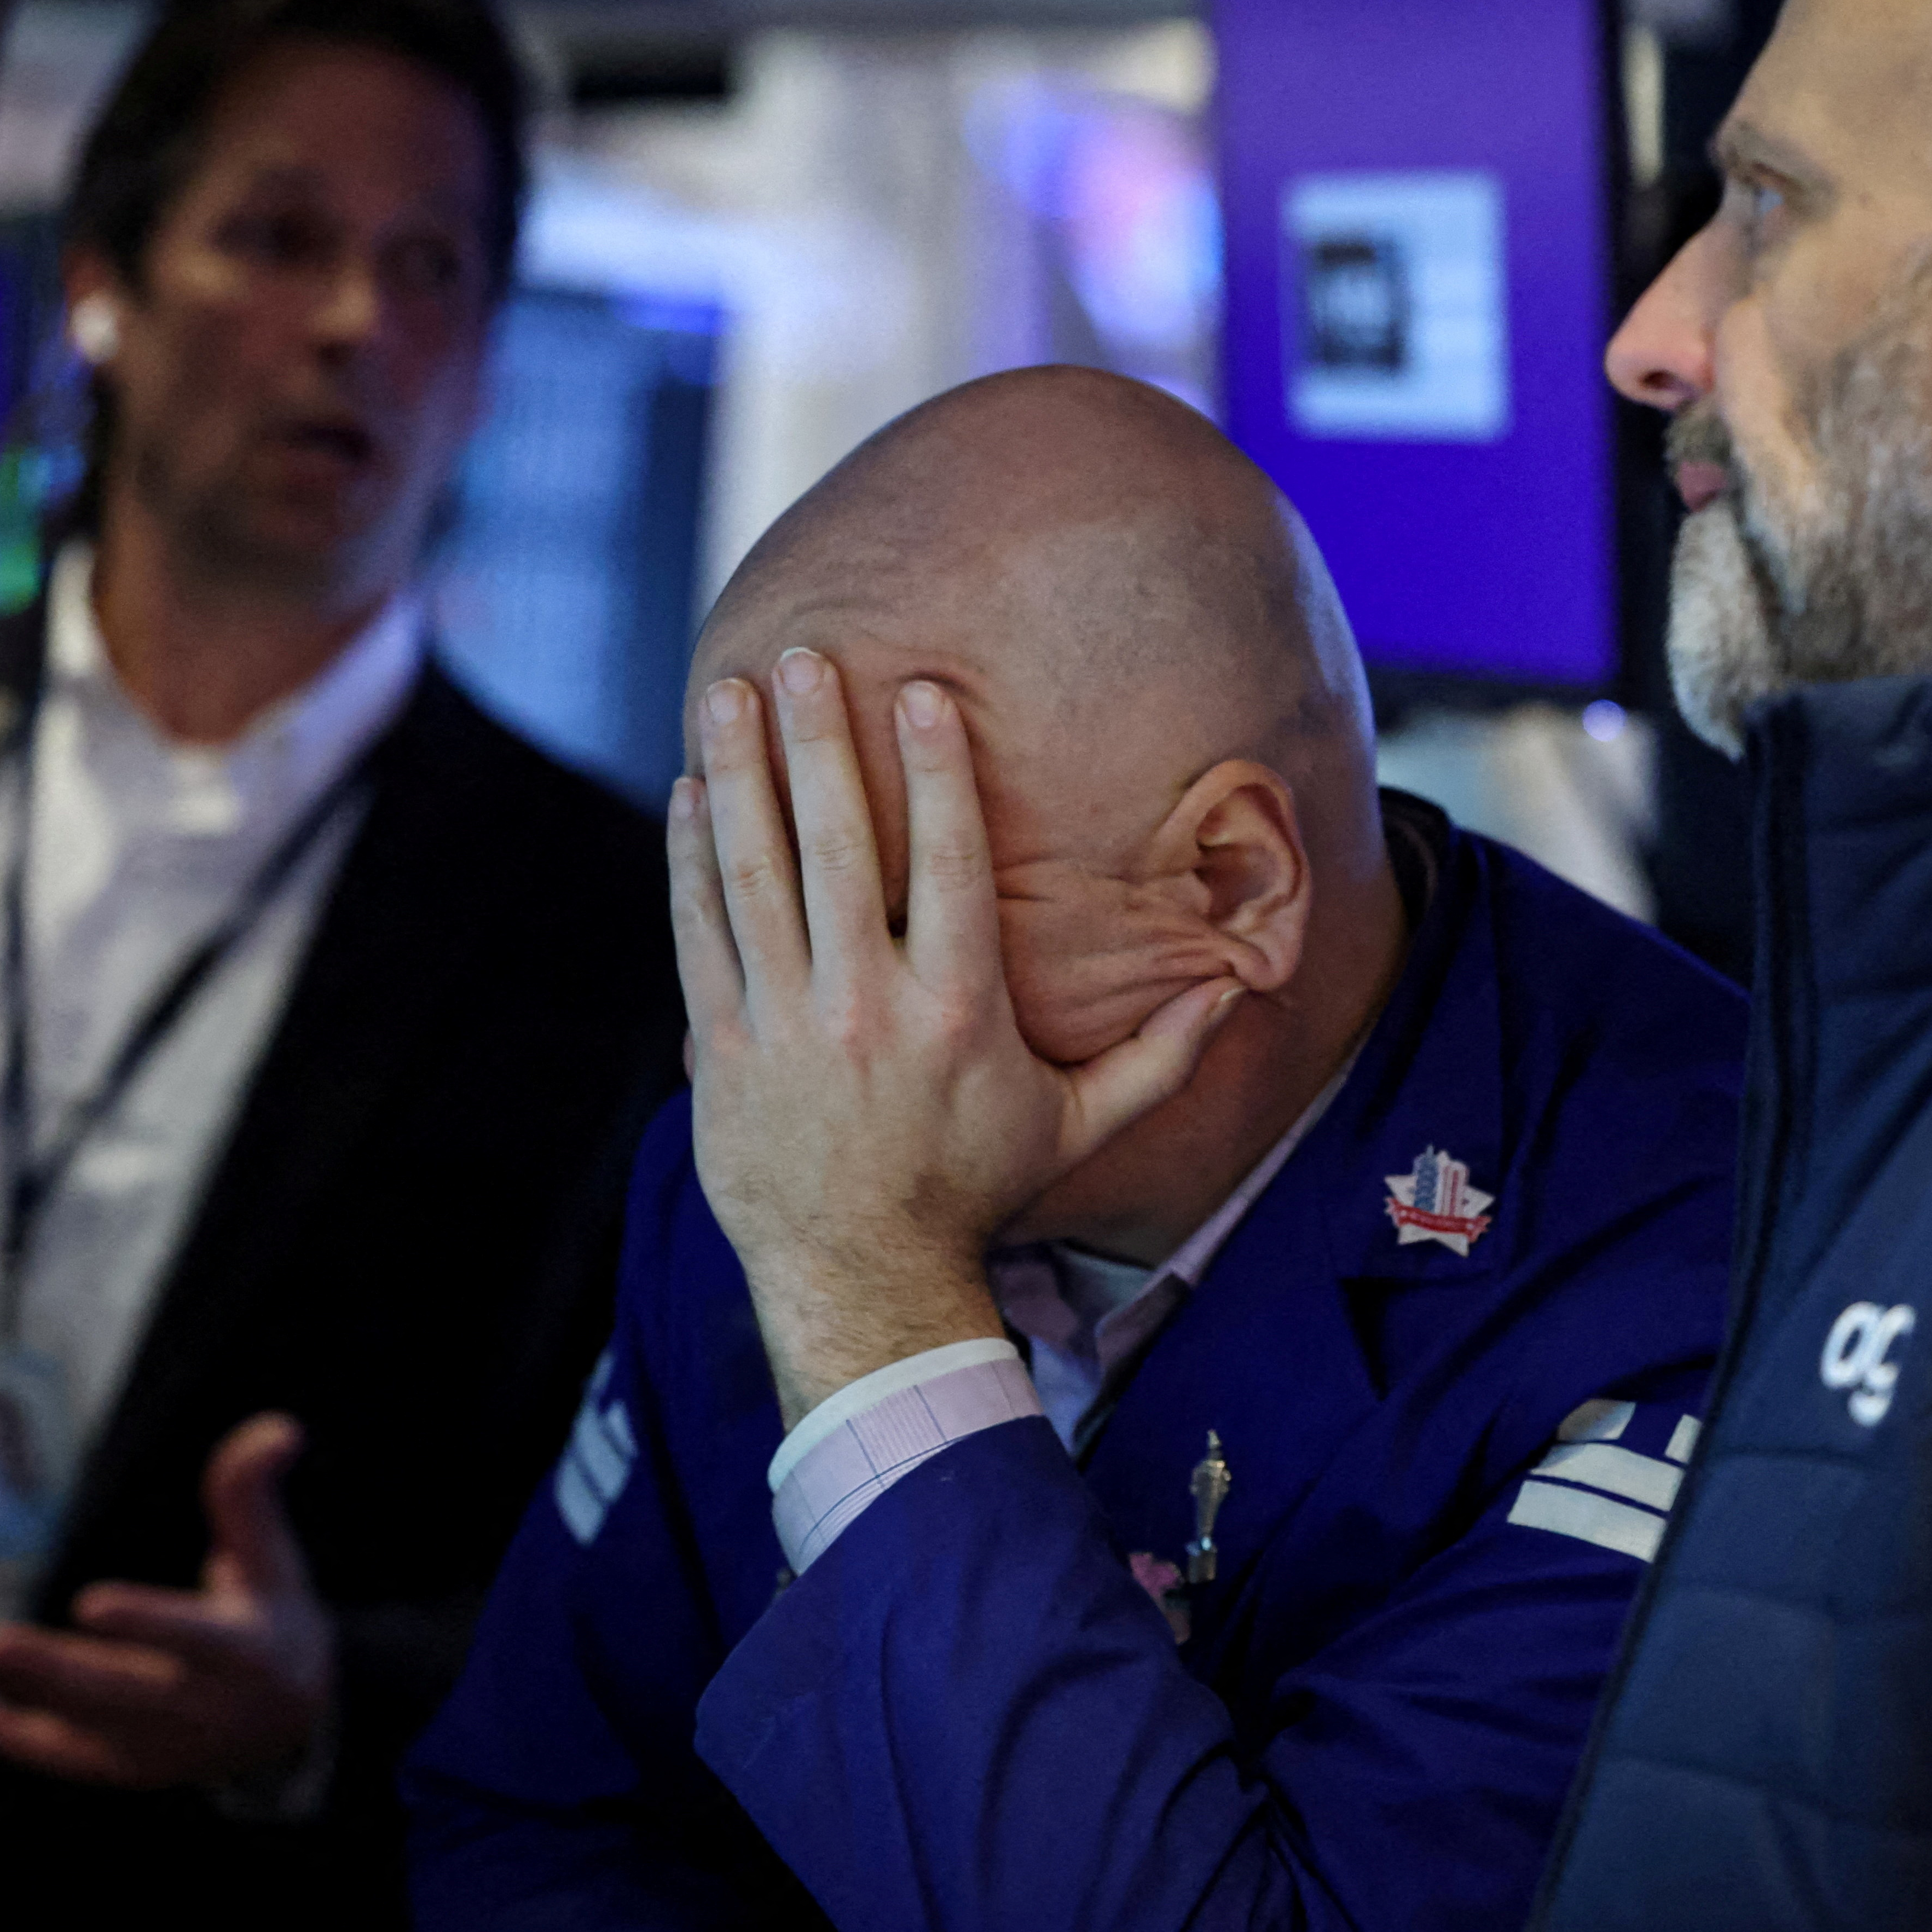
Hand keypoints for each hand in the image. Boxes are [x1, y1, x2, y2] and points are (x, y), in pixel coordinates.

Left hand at [0, 1412, 332, 1790]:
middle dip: (41, 1665)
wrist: (289, 1727)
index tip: (88, 1604)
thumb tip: (279, 1427)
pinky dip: (12, 1739)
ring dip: (15, 1687)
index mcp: (246, 1653)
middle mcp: (201, 1710)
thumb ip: (252, 1494)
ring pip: (80, 1719)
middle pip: (114, 1689)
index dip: (144, 1623)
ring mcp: (161, 1748)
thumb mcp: (274, 1559)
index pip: (192, 1639)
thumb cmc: (273, 1619)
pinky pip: (63, 1757)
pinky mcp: (128, 1770)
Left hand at [671, 650, 1242, 1423]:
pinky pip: (700, 932)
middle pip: (837, 848)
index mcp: (957, 1010)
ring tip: (732, 688)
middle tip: (807, 655)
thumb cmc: (973, 1188)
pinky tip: (690, 787)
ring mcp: (786, 1025)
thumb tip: (1241, 990)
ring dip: (743, 774)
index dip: (935, 771)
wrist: (861, 1276)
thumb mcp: (1077, 1127)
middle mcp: (867, 1006)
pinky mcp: (722, 1048)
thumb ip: (1158, 1055)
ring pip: (755, 874)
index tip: (922, 689)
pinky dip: (692, 856)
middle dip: (819, 743)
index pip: (947, 864)